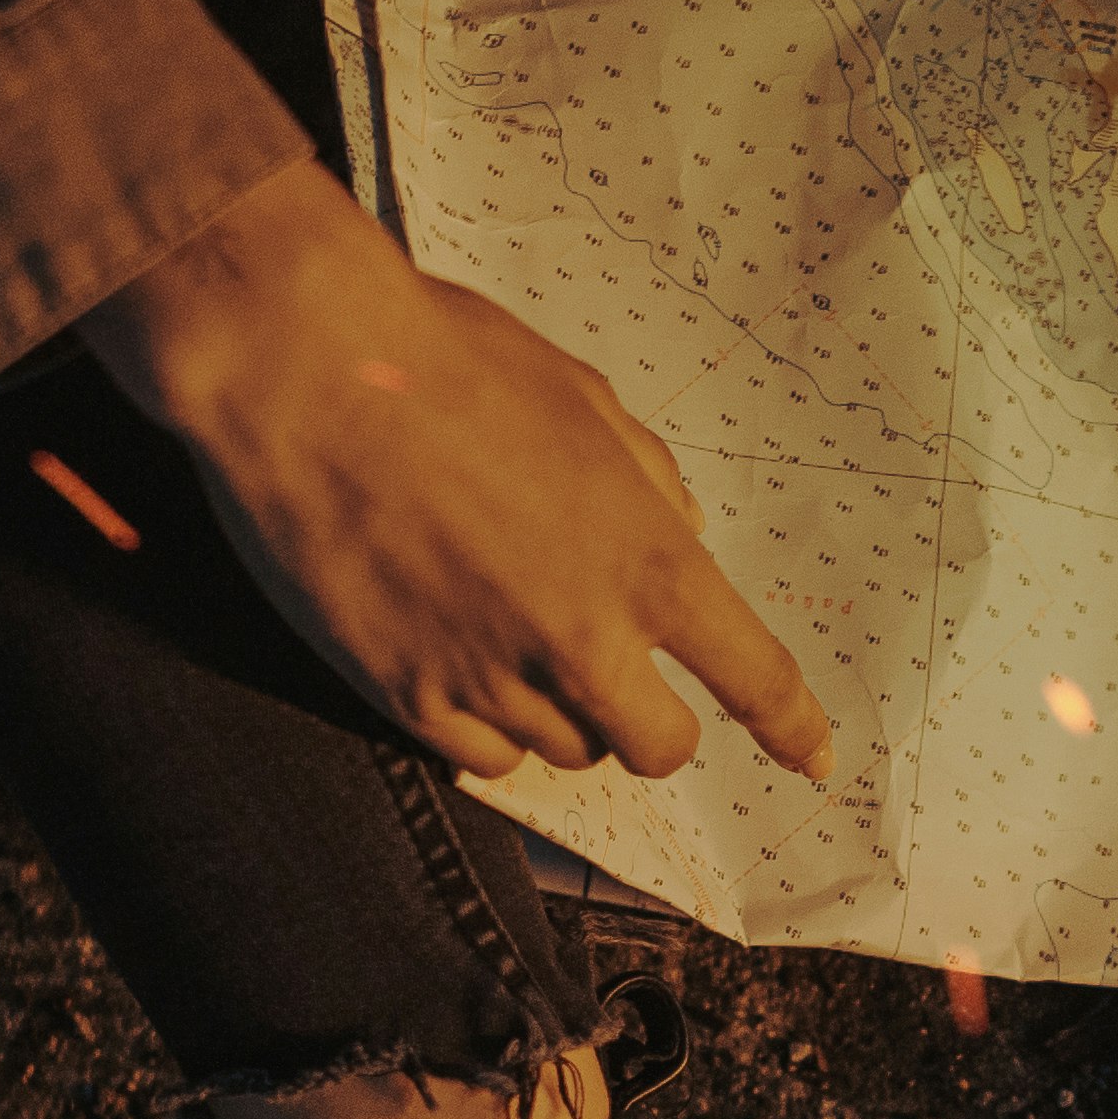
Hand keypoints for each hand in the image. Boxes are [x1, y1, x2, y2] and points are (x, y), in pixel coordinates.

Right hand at [79, 164, 832, 785]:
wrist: (304, 367)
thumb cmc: (444, 361)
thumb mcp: (583, 399)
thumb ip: (648, 484)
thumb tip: (675, 536)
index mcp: (644, 559)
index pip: (752, 676)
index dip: (792, 728)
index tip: (813, 757)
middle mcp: (579, 637)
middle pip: (659, 747)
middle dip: (652, 721)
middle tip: (616, 672)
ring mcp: (490, 675)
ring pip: (565, 753)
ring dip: (557, 710)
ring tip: (506, 627)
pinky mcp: (404, 695)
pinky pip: (481, 758)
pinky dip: (486, 727)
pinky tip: (458, 659)